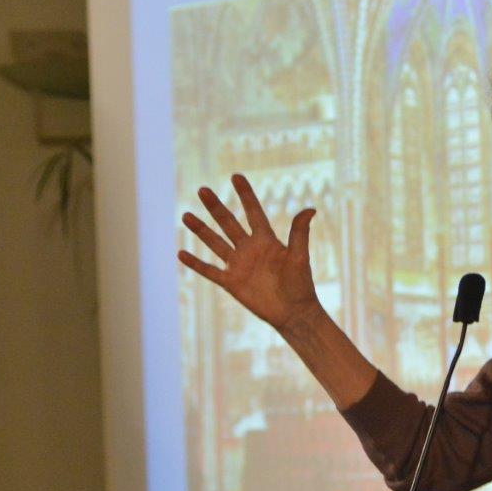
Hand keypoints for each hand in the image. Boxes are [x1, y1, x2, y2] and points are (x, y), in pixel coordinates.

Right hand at [179, 173, 320, 331]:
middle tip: (203, 189)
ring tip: (186, 215)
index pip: (253, 212)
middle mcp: (250, 249)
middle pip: (229, 223)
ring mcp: (239, 265)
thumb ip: (300, 233)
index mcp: (267, 240)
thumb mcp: (299, 257)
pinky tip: (181, 253)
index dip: (245, 195)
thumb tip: (310, 208)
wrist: (294, 313)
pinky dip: (196, 263)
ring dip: (201, 230)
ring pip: (215, 243)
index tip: (235, 176)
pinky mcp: (231, 283)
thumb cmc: (301, 285)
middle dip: (216, 207)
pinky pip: (210, 270)